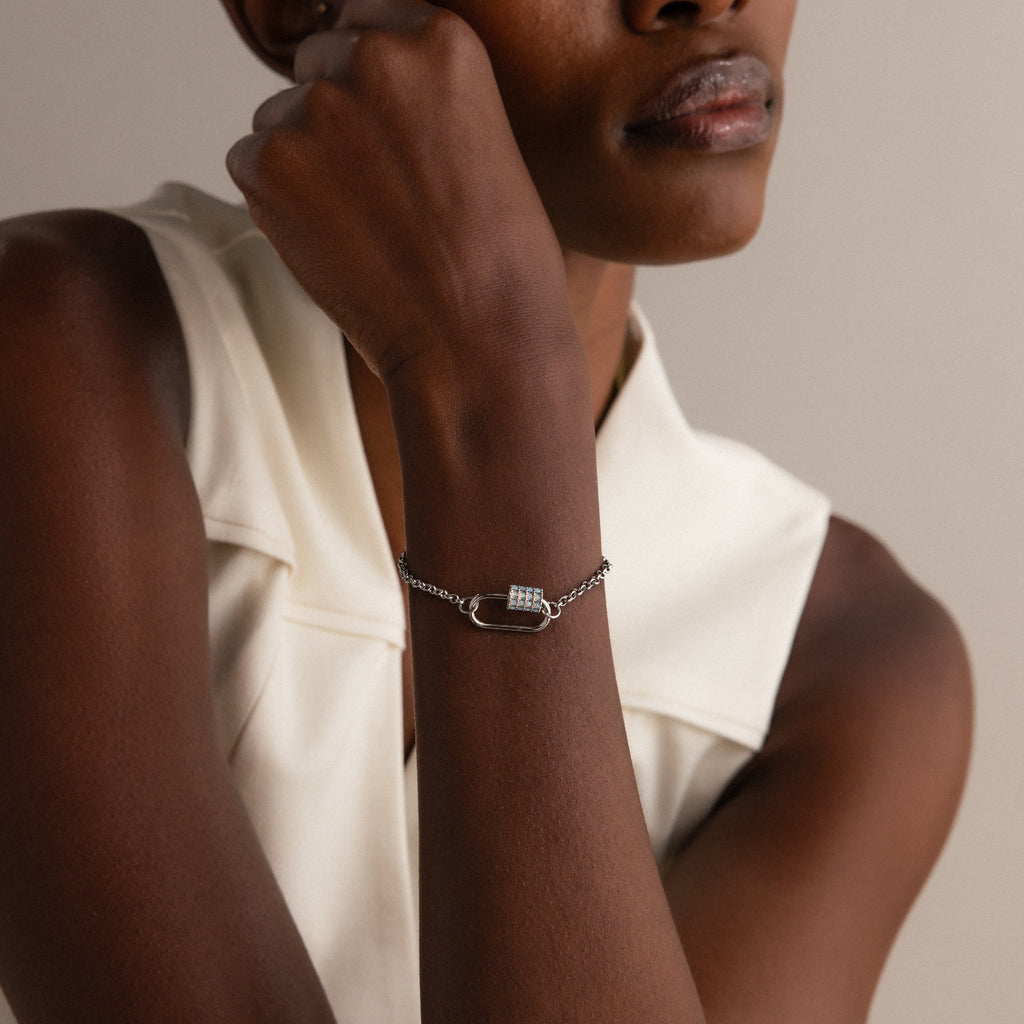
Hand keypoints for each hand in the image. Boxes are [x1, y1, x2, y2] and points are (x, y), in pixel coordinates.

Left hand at [227, 0, 569, 384]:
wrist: (479, 342)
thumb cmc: (499, 263)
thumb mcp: (481, 142)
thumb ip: (419, 97)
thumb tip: (347, 90)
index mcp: (441, 39)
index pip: (364, 22)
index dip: (368, 83)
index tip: (385, 132)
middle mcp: (375, 55)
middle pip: (316, 64)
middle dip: (334, 119)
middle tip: (379, 194)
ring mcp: (316, 107)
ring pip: (279, 118)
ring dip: (304, 164)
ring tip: (366, 230)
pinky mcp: (269, 163)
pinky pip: (249, 163)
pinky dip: (277, 205)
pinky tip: (335, 245)